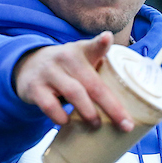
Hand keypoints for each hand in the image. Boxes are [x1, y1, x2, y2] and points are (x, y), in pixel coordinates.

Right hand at [13, 32, 133, 131]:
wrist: (28, 65)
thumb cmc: (67, 68)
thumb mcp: (82, 61)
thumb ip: (102, 70)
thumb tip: (132, 100)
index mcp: (81, 51)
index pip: (93, 46)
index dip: (101, 43)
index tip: (107, 38)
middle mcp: (65, 59)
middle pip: (92, 83)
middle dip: (112, 106)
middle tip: (125, 124)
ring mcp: (49, 73)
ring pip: (73, 93)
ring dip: (89, 112)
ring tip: (98, 124)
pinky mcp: (34, 88)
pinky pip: (49, 105)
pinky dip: (60, 116)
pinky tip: (67, 121)